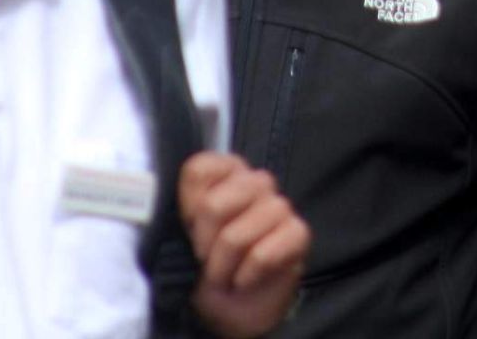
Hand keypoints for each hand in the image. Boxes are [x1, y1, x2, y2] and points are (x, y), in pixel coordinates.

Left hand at [179, 151, 310, 337]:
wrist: (234, 305)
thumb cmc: (206, 264)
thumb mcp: (180, 235)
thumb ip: (178, 208)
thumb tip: (178, 203)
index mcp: (226, 173)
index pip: (200, 170)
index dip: (187, 206)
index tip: (188, 227)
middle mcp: (255, 182)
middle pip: (213, 206)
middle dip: (203, 243)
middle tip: (204, 258)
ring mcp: (280, 206)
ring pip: (237, 236)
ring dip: (223, 266)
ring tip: (224, 273)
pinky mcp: (298, 232)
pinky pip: (263, 254)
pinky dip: (247, 274)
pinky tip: (245, 278)